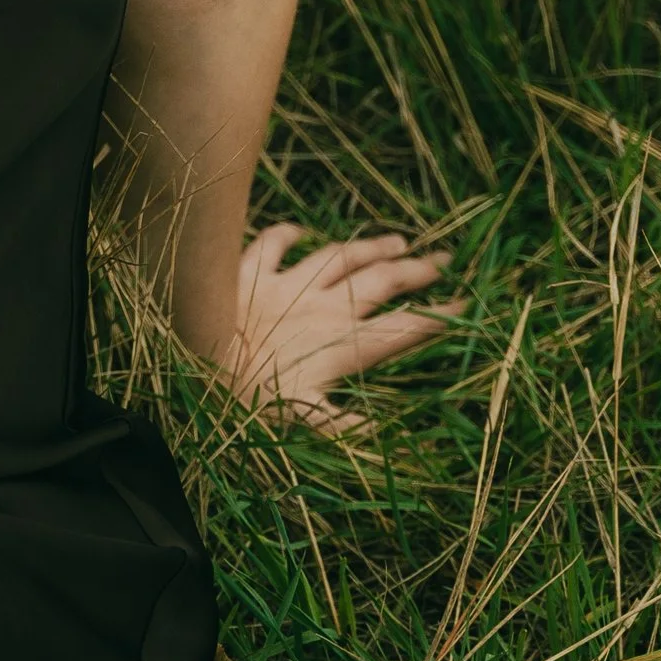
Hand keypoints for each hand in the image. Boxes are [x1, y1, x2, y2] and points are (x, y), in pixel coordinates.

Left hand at [224, 222, 457, 431]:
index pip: (402, 329)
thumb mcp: (302, 421)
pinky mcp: (249, 273)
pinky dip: (286, 235)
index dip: (438, 317)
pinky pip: (271, 245)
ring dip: (370, 248)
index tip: (466, 305)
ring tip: (397, 240)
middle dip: (416, 271)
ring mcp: (287, 285)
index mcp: (341, 344)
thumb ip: (344, 426)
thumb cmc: (246, 398)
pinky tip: (299, 231)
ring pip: (339, 257)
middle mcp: (322, 307)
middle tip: (443, 259)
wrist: (194, 353)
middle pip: (381, 282)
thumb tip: (385, 429)